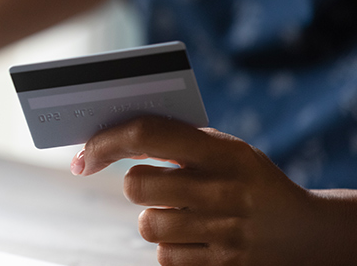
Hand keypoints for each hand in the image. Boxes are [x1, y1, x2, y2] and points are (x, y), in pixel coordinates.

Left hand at [70, 116, 348, 264]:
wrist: (303, 232)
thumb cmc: (247, 180)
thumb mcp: (226, 150)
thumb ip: (178, 141)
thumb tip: (111, 139)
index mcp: (222, 151)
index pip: (146, 134)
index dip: (106, 142)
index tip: (84, 155)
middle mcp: (223, 190)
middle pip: (137, 184)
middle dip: (135, 184)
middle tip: (151, 185)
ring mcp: (224, 232)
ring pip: (148, 225)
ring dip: (155, 218)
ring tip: (184, 213)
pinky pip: (164, 257)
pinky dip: (171, 248)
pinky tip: (196, 237)